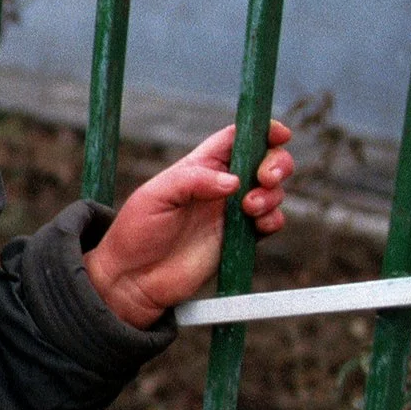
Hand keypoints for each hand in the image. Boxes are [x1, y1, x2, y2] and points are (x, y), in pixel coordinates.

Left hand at [85, 121, 295, 328]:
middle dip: (277, 163)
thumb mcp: (155, 197)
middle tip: (265, 177)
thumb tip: (234, 181)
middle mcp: (220, 186)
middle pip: (265, 160)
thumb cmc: (136, 232)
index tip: (278, 135)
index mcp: (199, 167)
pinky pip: (270, 222)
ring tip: (249, 207)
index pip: (236, 138)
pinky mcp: (239, 239)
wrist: (132, 279)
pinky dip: (273, 219)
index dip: (262, 130)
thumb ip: (192, 181)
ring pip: (272, 191)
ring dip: (272, 195)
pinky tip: (258, 224)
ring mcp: (231, 212)